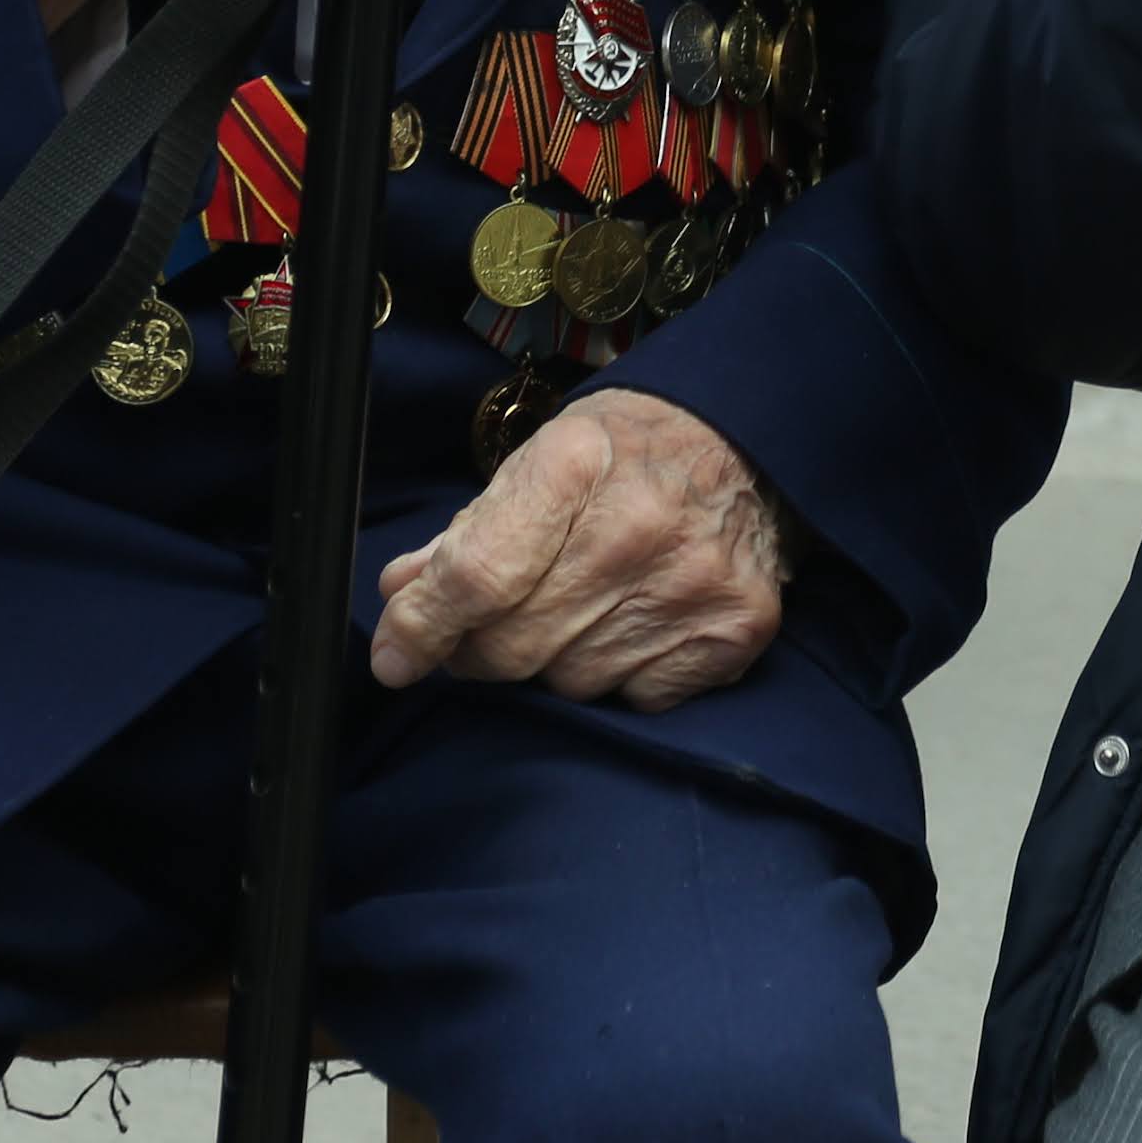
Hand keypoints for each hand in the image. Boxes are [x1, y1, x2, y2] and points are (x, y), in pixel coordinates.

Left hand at [372, 390, 785, 709]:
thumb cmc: (626, 454)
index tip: (394, 658)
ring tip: (582, 608)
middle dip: (480, 651)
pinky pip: (636, 699)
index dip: (423, 627)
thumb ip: (468, 535)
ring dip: (555, 662)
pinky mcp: (735, 629)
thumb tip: (400, 594)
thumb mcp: (539, 462)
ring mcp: (692, 583)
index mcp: (573, 466)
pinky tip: (635, 623)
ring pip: (570, 682)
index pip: (478, 576)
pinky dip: (621, 675)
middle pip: (513, 645)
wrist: (747, 443)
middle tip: (488, 629)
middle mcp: (636, 527)